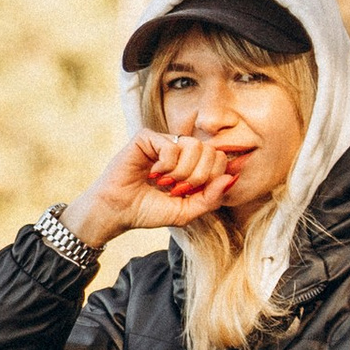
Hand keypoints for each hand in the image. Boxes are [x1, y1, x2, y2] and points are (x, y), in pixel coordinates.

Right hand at [60, 127, 253, 250]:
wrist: (118, 212)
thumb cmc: (147, 211)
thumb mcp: (186, 211)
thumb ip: (211, 198)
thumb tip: (231, 178)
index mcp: (192, 164)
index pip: (220, 160)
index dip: (211, 180)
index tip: (189, 194)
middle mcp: (180, 149)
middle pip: (211, 152)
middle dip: (198, 178)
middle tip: (177, 190)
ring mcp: (164, 141)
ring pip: (194, 147)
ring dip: (182, 172)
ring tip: (165, 183)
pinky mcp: (147, 138)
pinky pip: (172, 146)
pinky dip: (166, 165)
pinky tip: (153, 173)